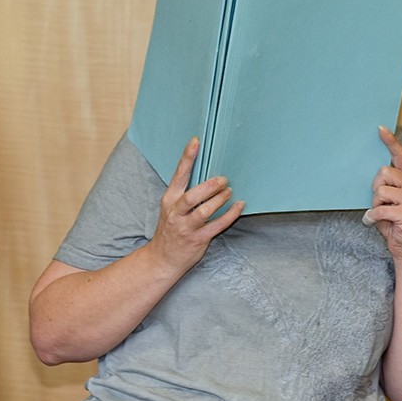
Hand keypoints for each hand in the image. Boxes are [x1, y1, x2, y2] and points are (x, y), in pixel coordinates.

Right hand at [146, 137, 243, 275]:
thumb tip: (207, 175)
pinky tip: (239, 206)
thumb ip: (185, 193)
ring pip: (204, 211)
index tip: (196, 141)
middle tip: (223, 179)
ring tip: (230, 191)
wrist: (162, 259)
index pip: (178, 175)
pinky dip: (230, 215)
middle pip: (192, 195)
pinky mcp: (198, 240)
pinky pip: (217, 225)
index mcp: (169, 200)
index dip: (187, 158)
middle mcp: (176, 213)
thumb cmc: (171, 229)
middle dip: (209, 186)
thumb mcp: (171, 208)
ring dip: (220, 200)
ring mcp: (186, 228)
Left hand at [363, 127, 401, 260]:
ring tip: (379, 215)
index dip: (390, 142)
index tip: (380, 129)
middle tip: (378, 203)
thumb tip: (374, 176)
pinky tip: (373, 222)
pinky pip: (380, 209)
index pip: (400, 157)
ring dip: (374, 205)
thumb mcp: (387, 201)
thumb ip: (384, 187)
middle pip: (383, 172)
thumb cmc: (393, 223)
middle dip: (375, 188)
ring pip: (380, 191)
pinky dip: (372, 217)